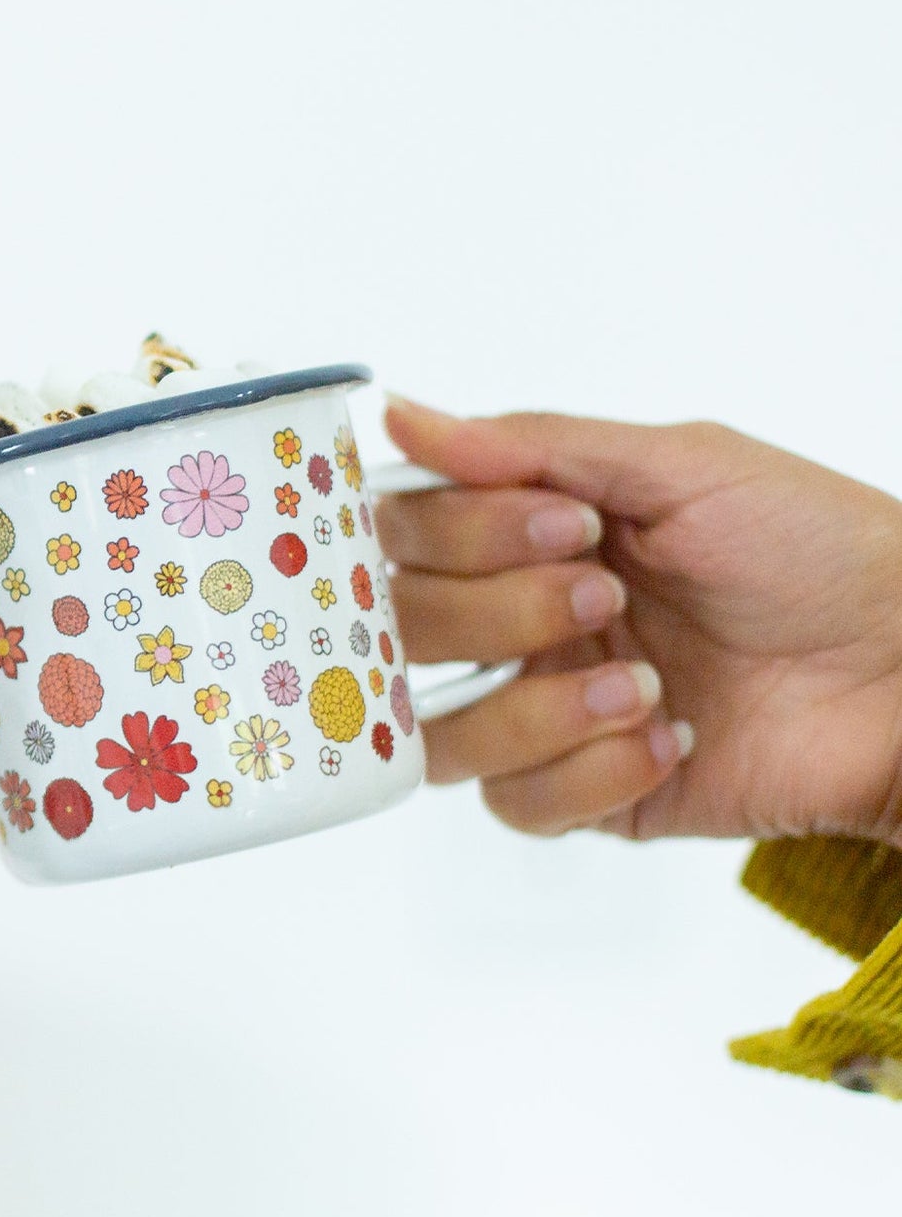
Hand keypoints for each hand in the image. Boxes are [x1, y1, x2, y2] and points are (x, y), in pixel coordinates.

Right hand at [377, 399, 901, 844]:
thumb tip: (399, 412)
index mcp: (526, 535)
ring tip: (639, 685)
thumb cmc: (817, 550)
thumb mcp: (680, 465)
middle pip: (403, 634)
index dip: (456, 533)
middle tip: (605, 594)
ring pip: (439, 734)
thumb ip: (531, 444)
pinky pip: (516, 804)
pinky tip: (670, 738)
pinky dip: (589, 772)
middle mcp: (517, 623)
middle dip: (499, 613)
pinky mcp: (586, 795)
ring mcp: (544, 712)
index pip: (405, 535)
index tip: (562, 522)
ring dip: (531, 708)